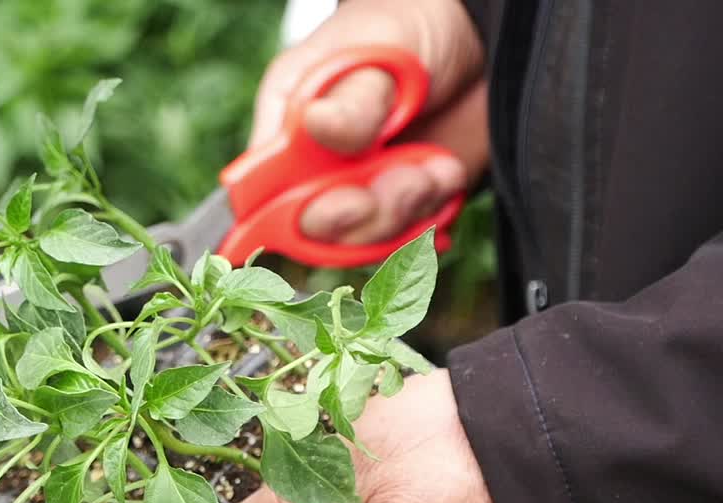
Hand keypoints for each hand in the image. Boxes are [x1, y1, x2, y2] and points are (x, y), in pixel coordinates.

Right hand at [256, 0, 488, 245]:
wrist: (478, 39)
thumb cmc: (409, 26)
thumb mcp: (379, 49)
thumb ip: (352, 98)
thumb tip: (316, 124)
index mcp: (288, 125)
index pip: (260, 188)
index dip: (284, 211)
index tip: (333, 204)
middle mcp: (315, 166)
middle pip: (313, 226)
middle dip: (359, 216)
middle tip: (403, 182)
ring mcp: (359, 189)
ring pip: (363, 238)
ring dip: (404, 211)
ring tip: (436, 168)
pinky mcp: (403, 206)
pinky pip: (407, 239)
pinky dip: (432, 215)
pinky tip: (446, 173)